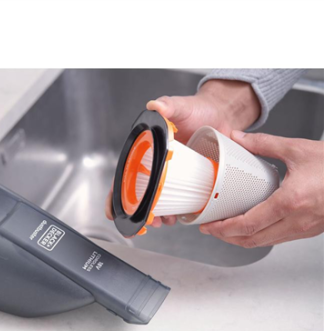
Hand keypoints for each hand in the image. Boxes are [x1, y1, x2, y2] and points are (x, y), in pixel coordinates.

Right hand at [106, 79, 260, 226]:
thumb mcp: (181, 107)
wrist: (221, 115)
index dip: (116, 191)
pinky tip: (178, 215)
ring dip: (157, 214)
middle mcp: (157, 163)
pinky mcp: (188, 178)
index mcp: (148, 148)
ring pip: (158, 198)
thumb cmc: (198, 110)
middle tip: (145, 221)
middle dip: (137, 210)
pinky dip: (176, 209)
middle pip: (139, 191)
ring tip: (162, 221)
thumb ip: (168, 105)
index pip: (126, 171)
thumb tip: (156, 105)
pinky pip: (178, 197)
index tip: (112, 210)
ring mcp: (173, 173)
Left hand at [200, 130, 323, 246]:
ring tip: (225, 228)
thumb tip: (238, 138)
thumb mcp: (298, 149)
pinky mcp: (309, 230)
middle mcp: (296, 221)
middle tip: (210, 229)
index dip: (222, 229)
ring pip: (263, 243)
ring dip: (240, 238)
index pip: (247, 225)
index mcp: (290, 202)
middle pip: (250, 240)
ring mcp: (304, 229)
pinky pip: (277, 239)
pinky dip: (257, 236)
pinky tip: (250, 225)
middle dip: (225, 237)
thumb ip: (264, 144)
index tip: (208, 226)